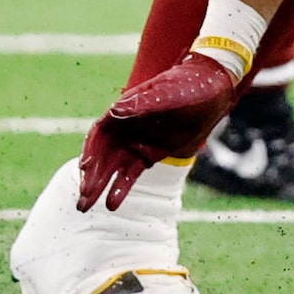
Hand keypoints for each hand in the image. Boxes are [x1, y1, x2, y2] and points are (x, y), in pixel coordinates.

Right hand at [77, 51, 244, 212]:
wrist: (210, 92)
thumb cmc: (186, 86)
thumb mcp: (166, 93)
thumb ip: (142, 104)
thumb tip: (114, 110)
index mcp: (124, 110)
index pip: (99, 134)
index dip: (91, 151)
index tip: (85, 169)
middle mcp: (124, 128)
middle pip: (101, 155)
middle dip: (91, 177)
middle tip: (82, 199)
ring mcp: (135, 143)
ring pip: (112, 168)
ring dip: (99, 186)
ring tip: (85, 207)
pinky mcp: (148, 155)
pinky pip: (130, 175)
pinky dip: (120, 189)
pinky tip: (112, 204)